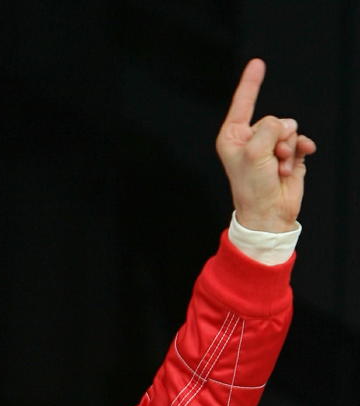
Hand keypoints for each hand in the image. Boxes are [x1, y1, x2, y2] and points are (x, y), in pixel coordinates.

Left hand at [216, 58, 316, 232]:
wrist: (269, 213)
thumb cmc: (252, 187)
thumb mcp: (255, 152)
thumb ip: (269, 128)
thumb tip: (286, 125)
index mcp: (233, 137)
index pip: (243, 104)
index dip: (251, 83)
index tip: (257, 63)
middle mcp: (250, 139)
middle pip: (273, 118)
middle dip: (278, 137)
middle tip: (271, 160)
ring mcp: (269, 147)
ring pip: (290, 128)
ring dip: (288, 148)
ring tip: (279, 167)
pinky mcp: (287, 154)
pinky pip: (300, 139)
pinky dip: (301, 149)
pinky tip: (296, 162)